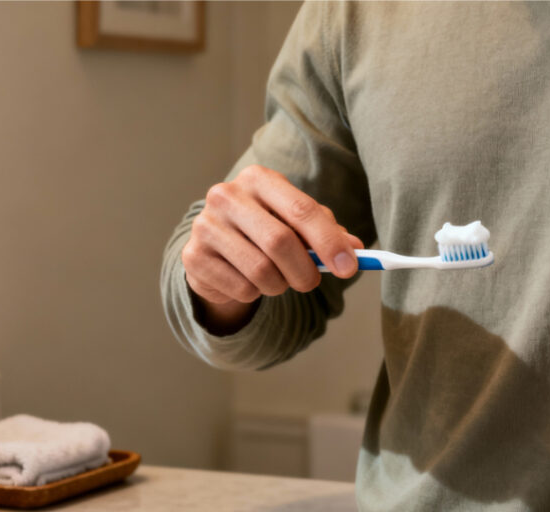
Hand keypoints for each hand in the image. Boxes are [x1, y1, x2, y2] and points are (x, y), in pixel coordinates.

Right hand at [182, 165, 362, 333]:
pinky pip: (241, 288)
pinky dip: (255, 294)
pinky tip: (248, 281)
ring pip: (261, 272)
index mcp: (259, 179)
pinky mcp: (193, 257)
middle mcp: (227, 196)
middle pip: (280, 242)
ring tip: (276, 279)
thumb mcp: (296, 223)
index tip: (349, 267)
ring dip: (279, 285)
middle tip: (311, 282)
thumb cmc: (265, 229)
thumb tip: (356, 249)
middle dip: (305, 271)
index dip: (329, 242)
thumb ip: (327, 232)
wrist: (216, 248)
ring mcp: (206, 225)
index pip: (302, 210)